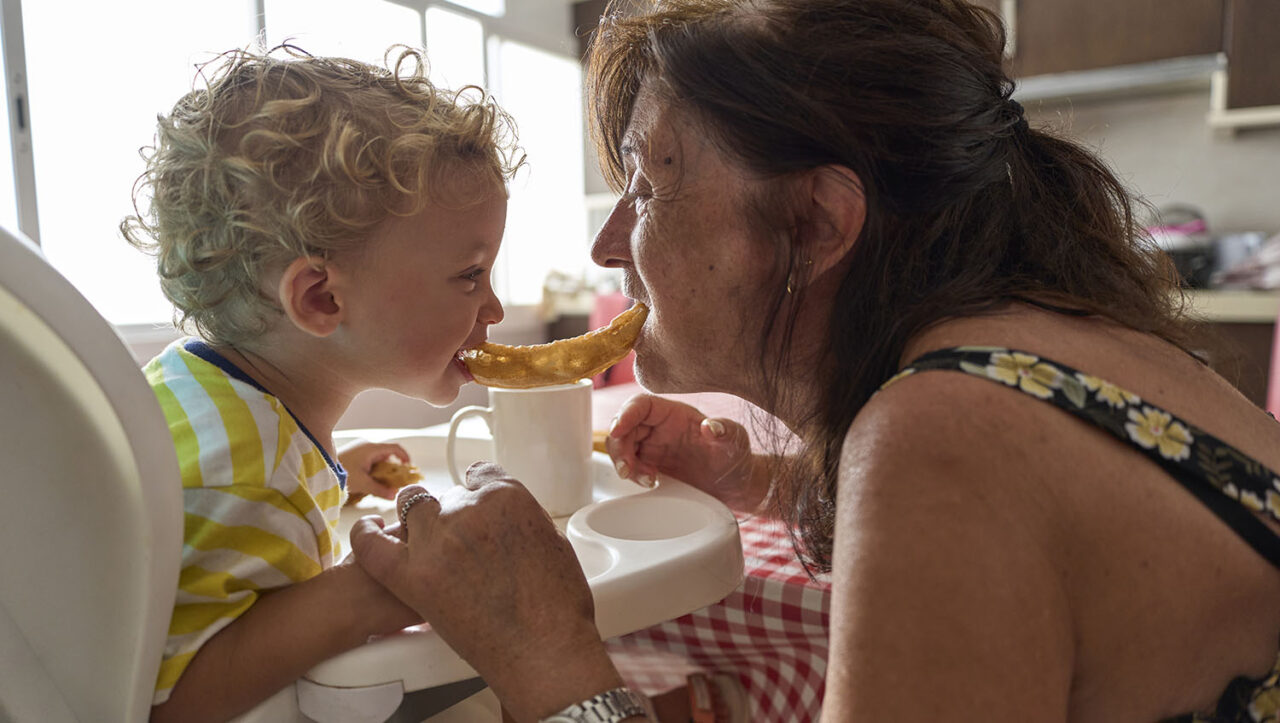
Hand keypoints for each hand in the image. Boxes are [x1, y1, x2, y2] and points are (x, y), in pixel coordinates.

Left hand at [338, 441, 411, 500]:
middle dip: (393, 467)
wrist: (318, 466)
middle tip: (395, 481)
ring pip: (378, 457)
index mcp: (371, 448)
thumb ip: (380, 490)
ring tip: (381, 483)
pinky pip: (369, 459)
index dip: (405, 457)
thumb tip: (394, 496)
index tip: (409, 468)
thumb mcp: (362, 483)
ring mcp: (359, 448)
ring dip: (382, 469)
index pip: (395, 448)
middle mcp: (367, 445)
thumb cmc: (340, 471)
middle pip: (387, 454)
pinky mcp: (354, 453)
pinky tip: (369, 479)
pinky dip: (373, 468)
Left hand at [350, 467, 623, 719]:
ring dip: (417, 521)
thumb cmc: (559, 609)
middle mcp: (469, 509)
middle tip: (463, 548)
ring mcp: (438, 540)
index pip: (481, 475)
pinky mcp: (412, 575)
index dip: (477, 491)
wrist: (543, 650)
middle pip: (448, 496)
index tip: (474, 502)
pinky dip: (365, 535)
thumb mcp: (554, 545)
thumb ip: (524, 523)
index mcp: (508, 496)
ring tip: (424, 543)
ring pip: (412, 508)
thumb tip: (511, 526)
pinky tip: (366, 532)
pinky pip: (372, 545)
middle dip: (453, 515)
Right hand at [605, 394, 759, 510]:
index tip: (618, 430)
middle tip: (627, 469)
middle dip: (620, 447)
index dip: (626, 413)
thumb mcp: (735, 441)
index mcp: (675, 414)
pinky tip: (650, 483)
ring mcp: (654, 448)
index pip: (642, 405)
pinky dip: (632, 476)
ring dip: (625, 464)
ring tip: (647, 480)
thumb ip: (725, 430)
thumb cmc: (736, 457)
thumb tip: (711, 426)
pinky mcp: (651, 467)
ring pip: (623, 447)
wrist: (736, 486)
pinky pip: (631, 466)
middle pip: (625, 427)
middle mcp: (660, 428)